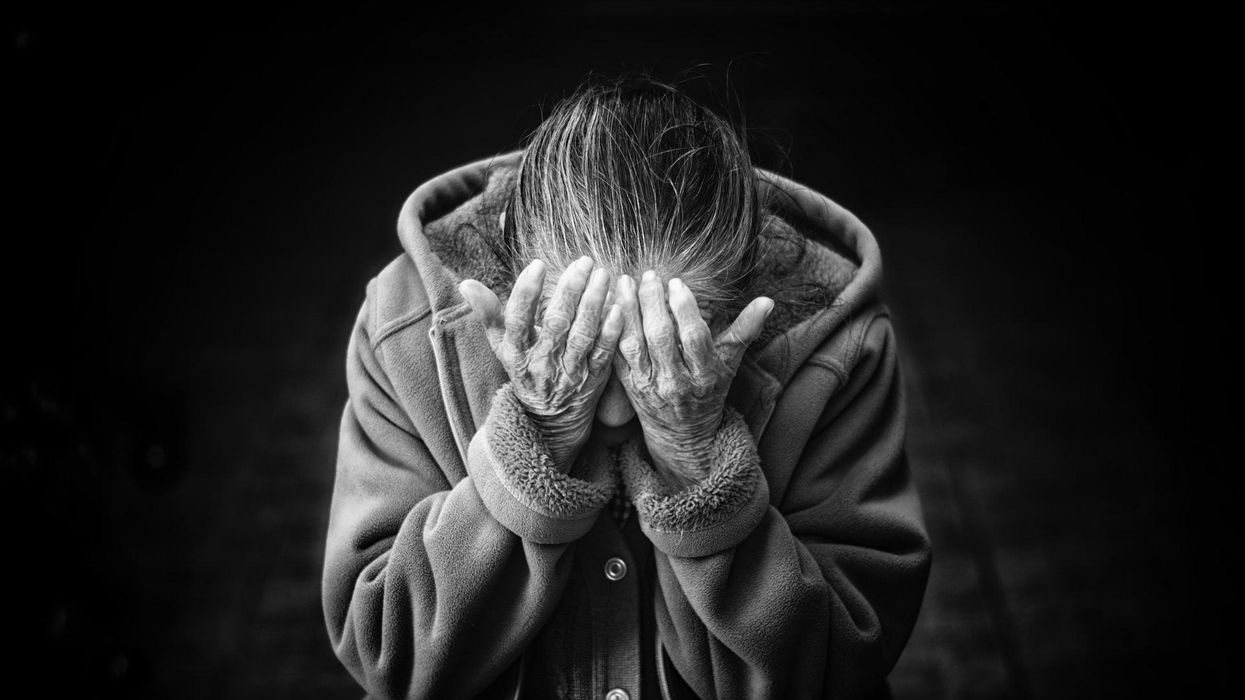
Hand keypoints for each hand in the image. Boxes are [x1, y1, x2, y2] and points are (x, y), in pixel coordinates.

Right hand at [459, 256, 621, 470]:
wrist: (550, 420)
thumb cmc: (525, 371)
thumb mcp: (502, 346)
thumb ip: (488, 314)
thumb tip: (465, 284)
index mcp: (516, 352)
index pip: (517, 320)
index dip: (526, 293)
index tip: (537, 265)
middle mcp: (541, 363)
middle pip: (555, 323)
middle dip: (570, 290)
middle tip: (583, 262)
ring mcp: (568, 372)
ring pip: (582, 336)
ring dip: (594, 304)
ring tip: (603, 275)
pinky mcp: (593, 380)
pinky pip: (603, 354)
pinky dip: (611, 332)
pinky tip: (619, 308)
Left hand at [613, 271, 772, 487]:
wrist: (683, 434)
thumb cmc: (709, 393)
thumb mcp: (730, 365)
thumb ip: (745, 331)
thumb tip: (768, 301)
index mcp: (704, 375)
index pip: (694, 337)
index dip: (684, 309)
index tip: (677, 282)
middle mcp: (675, 382)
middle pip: (661, 337)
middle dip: (653, 303)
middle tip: (649, 275)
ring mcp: (649, 385)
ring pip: (634, 344)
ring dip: (628, 311)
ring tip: (625, 282)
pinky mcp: (628, 386)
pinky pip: (617, 354)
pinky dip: (612, 330)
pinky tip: (610, 306)